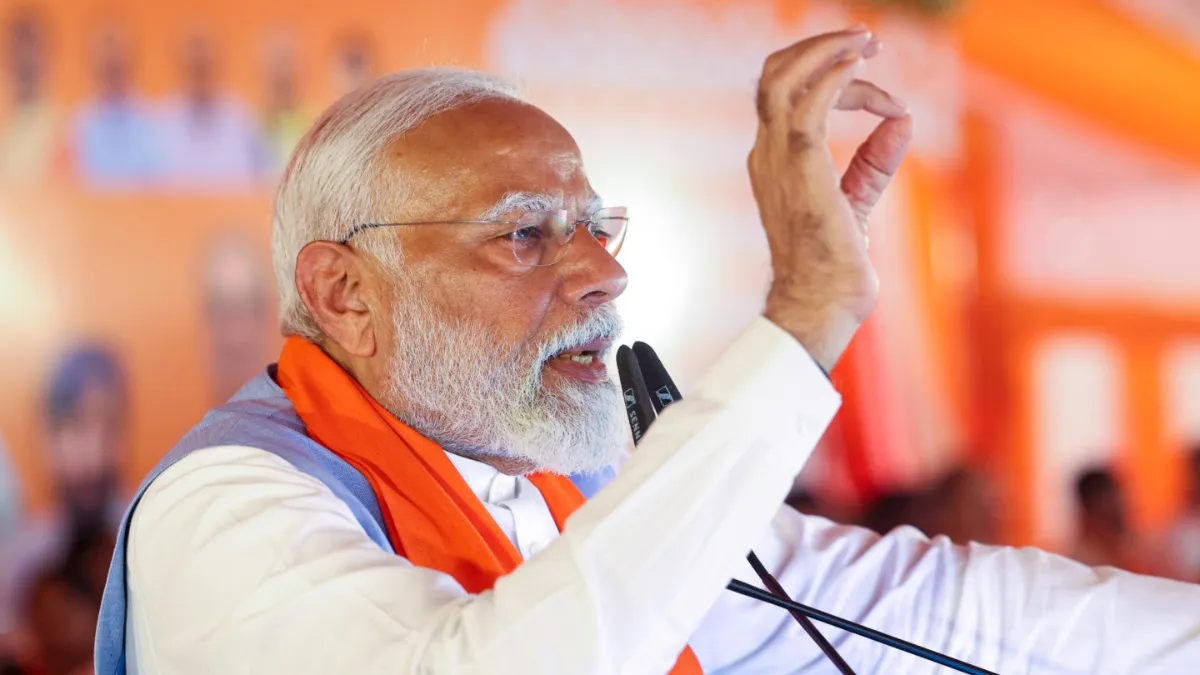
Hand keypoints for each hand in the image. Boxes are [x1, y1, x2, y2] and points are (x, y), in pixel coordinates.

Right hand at [749, 26, 912, 370]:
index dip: (834, 82)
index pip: (789, 99)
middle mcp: (767, 155)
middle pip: (773, 76)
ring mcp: (778, 159)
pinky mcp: (801, 165)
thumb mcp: (858, 201)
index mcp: (773, 164)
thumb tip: (902, 120)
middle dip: (816, 48)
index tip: (884, 99)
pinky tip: (862, 69)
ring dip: (826, 51)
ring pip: (783, 78)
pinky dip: (836, 75)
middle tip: (863, 41)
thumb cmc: (835, 268)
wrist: (822, 304)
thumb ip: (874, 162)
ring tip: (865, 42)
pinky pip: (811, 101)